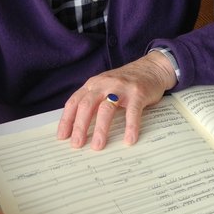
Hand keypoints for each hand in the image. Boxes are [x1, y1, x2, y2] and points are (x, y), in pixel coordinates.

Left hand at [57, 50, 177, 149]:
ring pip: (106, 109)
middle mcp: (104, 84)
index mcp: (93, 84)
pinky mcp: (138, 93)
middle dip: (80, 126)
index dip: (67, 120)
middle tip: (77, 144)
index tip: (62, 136)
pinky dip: (130, 127)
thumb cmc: (126, 82)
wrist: (152, 68)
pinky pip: (132, 112)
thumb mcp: (105, 86)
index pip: (74, 102)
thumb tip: (79, 127)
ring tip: (98, 146)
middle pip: (87, 106)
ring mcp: (121, 88)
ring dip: (101, 129)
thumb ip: (93, 101)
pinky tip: (129, 140)